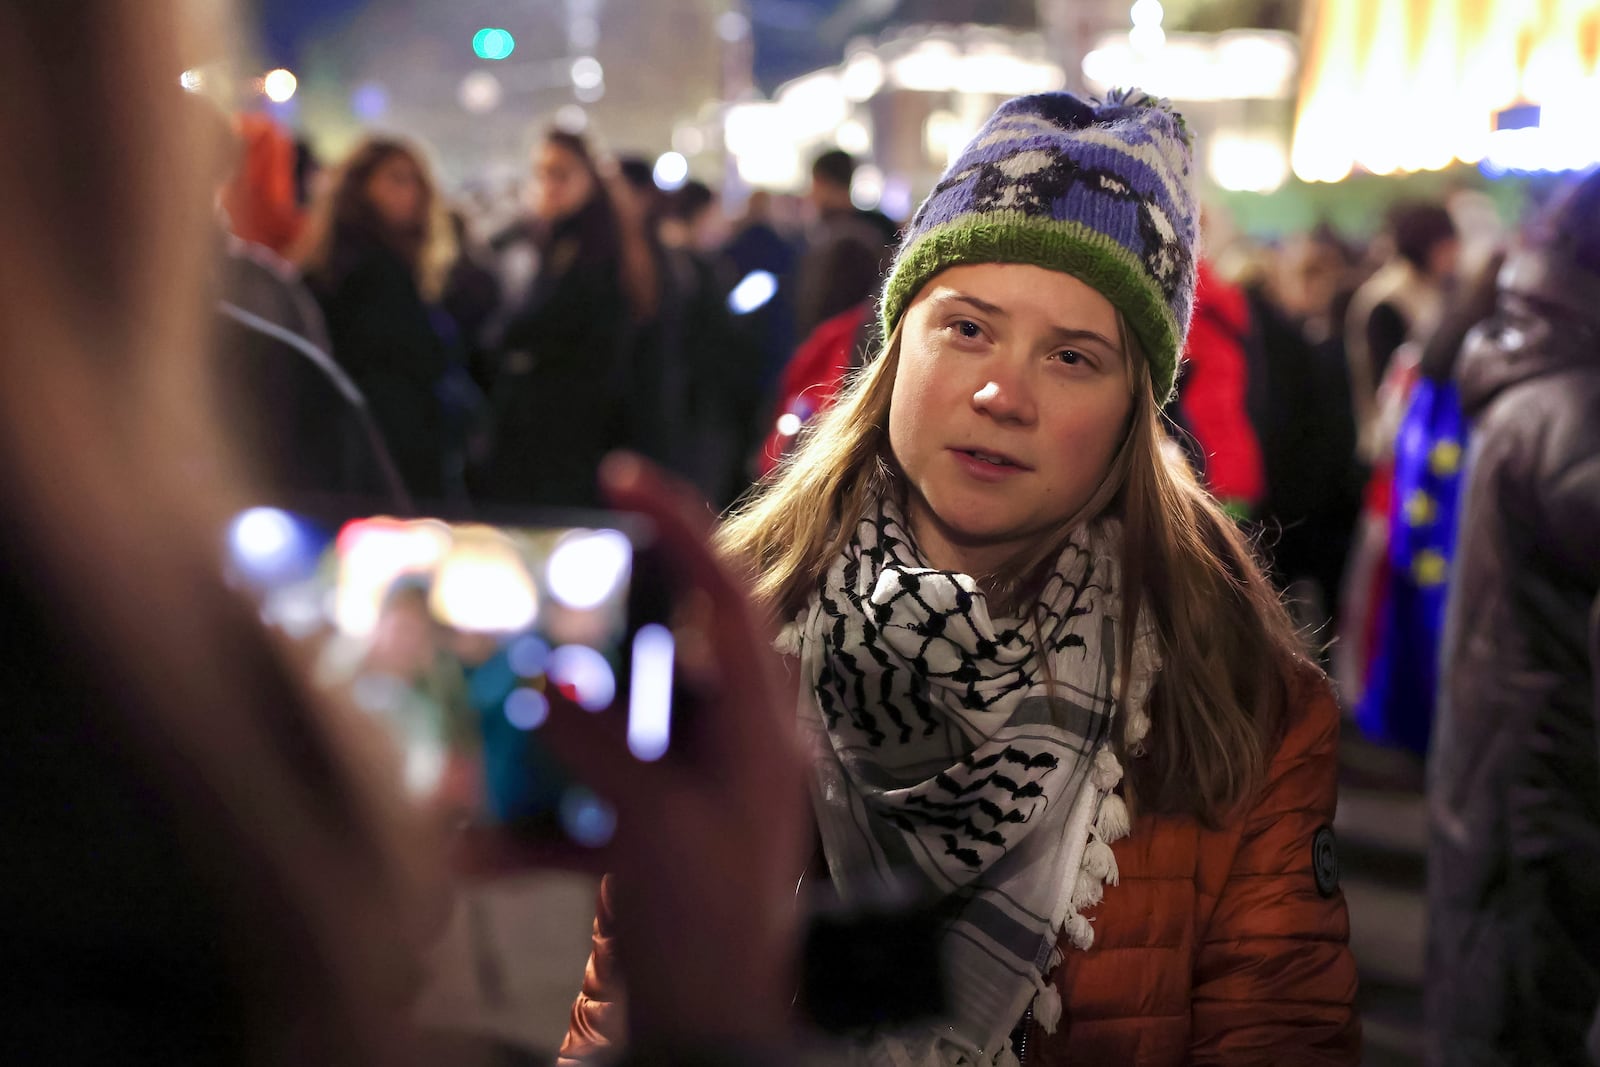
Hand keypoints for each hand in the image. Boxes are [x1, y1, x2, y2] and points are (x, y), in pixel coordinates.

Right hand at [456, 454, 809, 1047]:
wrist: (712, 1032)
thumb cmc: (710, 928)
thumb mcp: (655, 828)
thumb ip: (600, 746)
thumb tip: (546, 684)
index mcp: (759, 725)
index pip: (729, 597)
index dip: (681, 527)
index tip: (623, 477)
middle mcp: (730, 741)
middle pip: (658, 654)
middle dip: (588, 638)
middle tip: (535, 607)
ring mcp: (688, 784)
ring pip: (610, 725)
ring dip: (545, 737)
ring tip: (493, 724)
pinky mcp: (650, 825)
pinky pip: (587, 800)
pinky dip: (534, 820)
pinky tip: (476, 847)